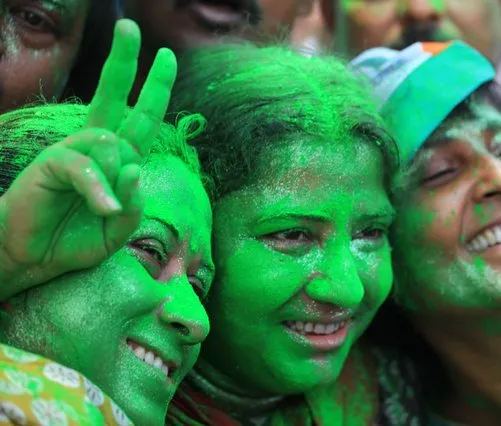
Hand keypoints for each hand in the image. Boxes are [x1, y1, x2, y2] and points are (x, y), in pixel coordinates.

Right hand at [0, 19, 176, 299]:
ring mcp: (71, 151)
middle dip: (123, 62)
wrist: (34, 258)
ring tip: (103, 209)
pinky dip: (100, 190)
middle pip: (112, 97)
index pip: (139, 119)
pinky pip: (86, 167)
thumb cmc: (74, 239)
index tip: (165, 55)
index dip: (153, 89)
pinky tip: (104, 208)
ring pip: (110, 142)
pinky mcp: (52, 163)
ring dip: (116, 177)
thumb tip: (136, 168)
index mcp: (115, 158)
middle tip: (129, 26)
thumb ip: (134, 205)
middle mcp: (94, 147)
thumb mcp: (118, 228)